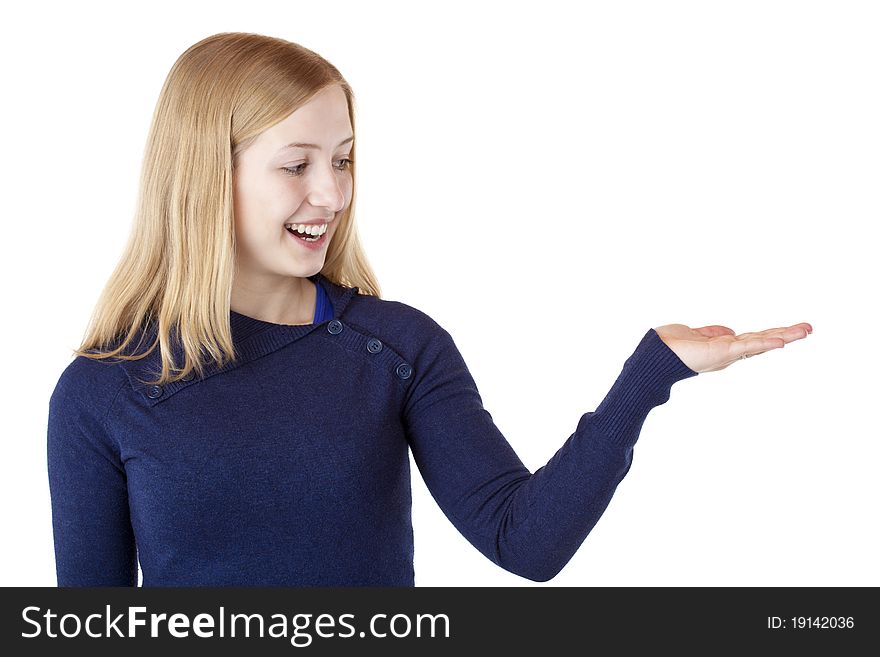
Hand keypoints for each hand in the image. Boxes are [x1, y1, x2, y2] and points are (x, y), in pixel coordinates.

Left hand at [653, 322, 812, 372]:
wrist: (653, 357)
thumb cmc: (668, 347)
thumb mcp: (696, 334)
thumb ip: (713, 332)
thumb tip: (730, 331)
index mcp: (723, 347)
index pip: (753, 339)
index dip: (771, 334)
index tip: (790, 330)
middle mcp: (729, 353)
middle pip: (762, 341)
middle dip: (786, 334)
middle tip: (809, 328)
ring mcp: (727, 354)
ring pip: (761, 342)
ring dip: (784, 335)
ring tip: (805, 330)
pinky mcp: (722, 352)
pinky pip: (747, 346)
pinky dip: (764, 343)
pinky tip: (781, 341)